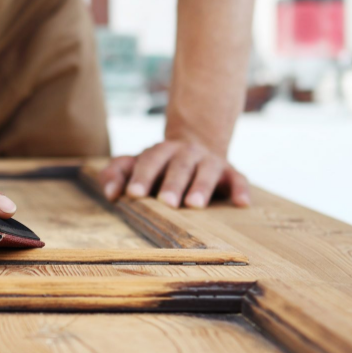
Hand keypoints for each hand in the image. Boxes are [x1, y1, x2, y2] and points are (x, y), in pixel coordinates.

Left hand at [98, 140, 250, 208]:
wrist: (196, 147)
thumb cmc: (158, 165)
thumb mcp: (135, 165)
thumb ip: (116, 174)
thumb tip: (110, 194)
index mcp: (161, 151)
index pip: (150, 161)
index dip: (142, 176)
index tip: (134, 193)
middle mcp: (186, 153)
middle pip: (179, 166)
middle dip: (173, 184)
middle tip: (166, 202)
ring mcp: (209, 162)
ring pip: (207, 171)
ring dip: (201, 187)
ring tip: (195, 205)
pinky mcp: (231, 172)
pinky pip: (238, 179)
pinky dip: (240, 190)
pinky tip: (241, 203)